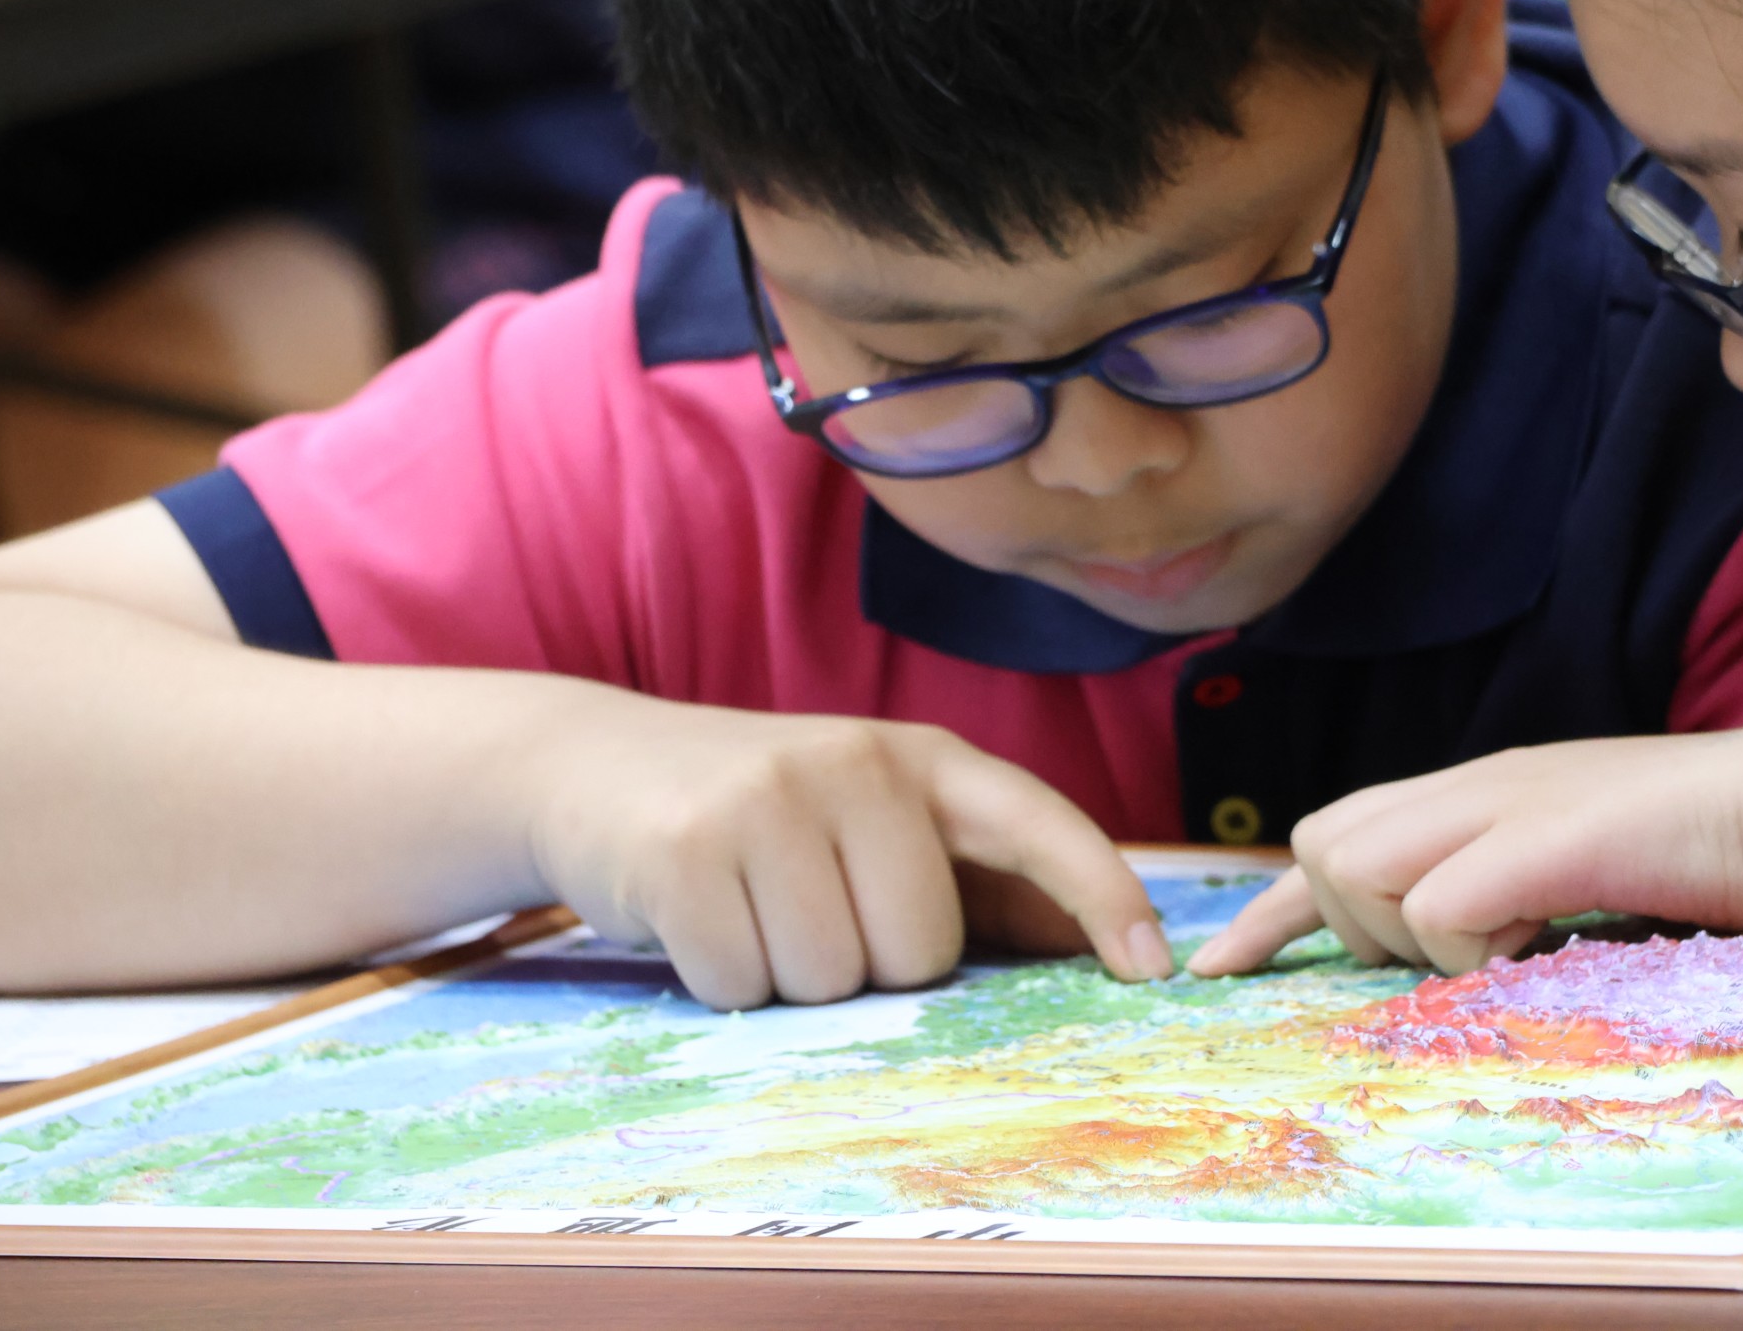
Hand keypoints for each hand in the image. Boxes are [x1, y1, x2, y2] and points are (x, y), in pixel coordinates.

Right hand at [524, 701, 1174, 1008]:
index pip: (1036, 821)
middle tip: (808, 909)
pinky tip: (699, 917)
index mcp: (917, 757)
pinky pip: (744, 984)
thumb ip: (972, 877)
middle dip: (868, 964)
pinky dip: (722, 979)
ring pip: (832, 979)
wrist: (590, 765)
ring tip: (751, 907)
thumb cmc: (761, 815)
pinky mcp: (686, 851)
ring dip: (789, 976)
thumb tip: (1091, 949)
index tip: (1152, 967)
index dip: (1102, 893)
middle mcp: (854, 763)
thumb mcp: (870, 819)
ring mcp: (767, 800)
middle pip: (921, 951)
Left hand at [1184, 692, 1742, 978]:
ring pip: (1359, 870)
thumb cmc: (1712, 845)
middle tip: (1444, 959)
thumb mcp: (1582, 860)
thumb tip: (1461, 951)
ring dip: (1409, 935)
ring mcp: (1511, 804)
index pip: (1333, 832)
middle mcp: (1476, 784)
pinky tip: (1535, 946)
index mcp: (1479, 790)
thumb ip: (1511, 888)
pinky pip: (1443, 905)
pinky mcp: (1552, 839)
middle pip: (1321, 844)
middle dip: (1350, 923)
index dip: (1271, 910)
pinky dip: (1468, 948)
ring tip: (1503, 947)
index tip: (1223, 969)